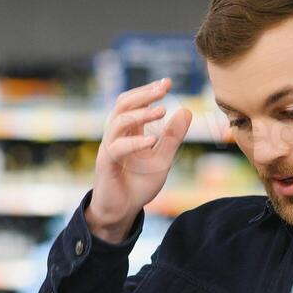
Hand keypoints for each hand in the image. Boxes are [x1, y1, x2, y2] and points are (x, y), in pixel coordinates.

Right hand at [86, 77, 191, 243]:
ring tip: (161, 111)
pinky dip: (135, 142)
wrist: (121, 211)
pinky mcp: (106, 164)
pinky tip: (152, 141)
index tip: (168, 82)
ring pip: (118, 121)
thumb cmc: (138, 185)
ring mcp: (109, 148)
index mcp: (129, 131)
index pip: (135, 102)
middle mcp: (117, 135)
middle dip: (143, 94)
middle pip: (123, 104)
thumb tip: (186, 110)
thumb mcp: (162, 159)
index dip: (149, 90)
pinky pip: (117, 148)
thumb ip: (172, 137)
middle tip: (163, 88)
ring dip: (140, 114)